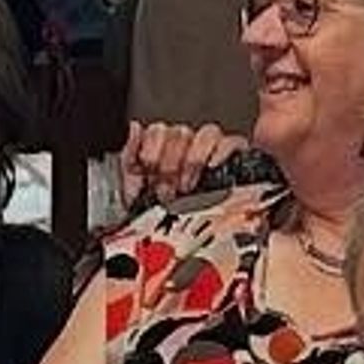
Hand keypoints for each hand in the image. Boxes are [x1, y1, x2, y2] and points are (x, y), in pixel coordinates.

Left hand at [119, 119, 249, 206]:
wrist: (179, 235)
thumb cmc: (159, 213)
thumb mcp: (135, 188)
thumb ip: (131, 157)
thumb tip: (136, 128)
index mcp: (163, 148)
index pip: (158, 131)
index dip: (151, 152)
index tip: (147, 175)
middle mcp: (187, 144)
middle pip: (180, 133)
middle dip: (169, 166)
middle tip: (165, 191)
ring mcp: (210, 149)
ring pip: (206, 134)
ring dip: (193, 161)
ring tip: (186, 186)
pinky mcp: (233, 156)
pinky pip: (231, 142)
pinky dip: (221, 152)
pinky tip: (212, 166)